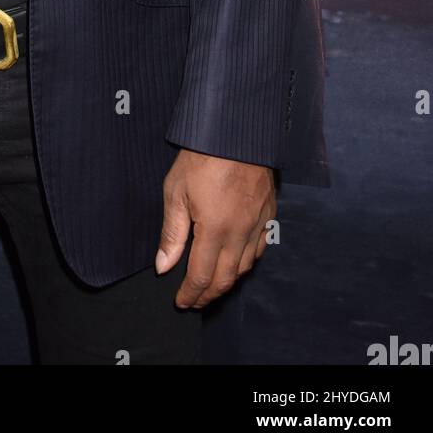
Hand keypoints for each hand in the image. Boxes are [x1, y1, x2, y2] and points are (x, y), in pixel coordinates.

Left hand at [156, 148, 274, 307]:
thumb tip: (163, 267)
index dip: (191, 293)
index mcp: (215, 229)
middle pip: (226, 279)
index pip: (202, 275)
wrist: (236, 131)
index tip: (181, 301)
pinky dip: (247, 263)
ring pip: (245, 267)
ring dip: (228, 282)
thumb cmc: (201, 157)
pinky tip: (236, 262)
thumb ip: (171, 233)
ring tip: (212, 286)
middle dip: (209, 295)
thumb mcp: (176, 191)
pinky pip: (261, 249)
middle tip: (195, 301)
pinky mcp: (269, 214)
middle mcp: (241, 233)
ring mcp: (258, 224)